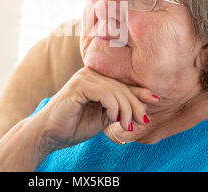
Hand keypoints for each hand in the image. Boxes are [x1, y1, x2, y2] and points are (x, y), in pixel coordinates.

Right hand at [33, 67, 157, 152]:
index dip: (140, 92)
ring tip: (126, 126)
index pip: (123, 84)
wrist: (51, 134)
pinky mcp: (78, 85)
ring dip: (125, 110)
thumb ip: (122, 107)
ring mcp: (84, 77)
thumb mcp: (105, 116)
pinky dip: (113, 107)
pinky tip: (112, 119)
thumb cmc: (76, 125)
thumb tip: (150, 100)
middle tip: (141, 122)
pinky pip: (104, 94)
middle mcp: (91, 73)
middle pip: (122, 87)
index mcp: (97, 78)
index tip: (155, 101)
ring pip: (115, 91)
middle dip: (135, 106)